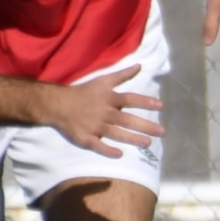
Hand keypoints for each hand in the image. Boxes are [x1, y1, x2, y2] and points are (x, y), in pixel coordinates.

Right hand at [45, 64, 164, 155]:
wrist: (58, 104)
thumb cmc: (84, 92)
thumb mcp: (103, 80)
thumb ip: (122, 75)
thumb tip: (140, 66)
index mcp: (109, 98)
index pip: (130, 99)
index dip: (145, 101)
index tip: (161, 105)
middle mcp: (104, 112)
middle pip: (126, 119)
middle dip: (145, 125)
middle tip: (161, 132)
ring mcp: (95, 126)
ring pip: (116, 133)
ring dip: (132, 139)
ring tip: (148, 144)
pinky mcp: (85, 137)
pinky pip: (98, 146)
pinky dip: (108, 150)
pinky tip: (120, 154)